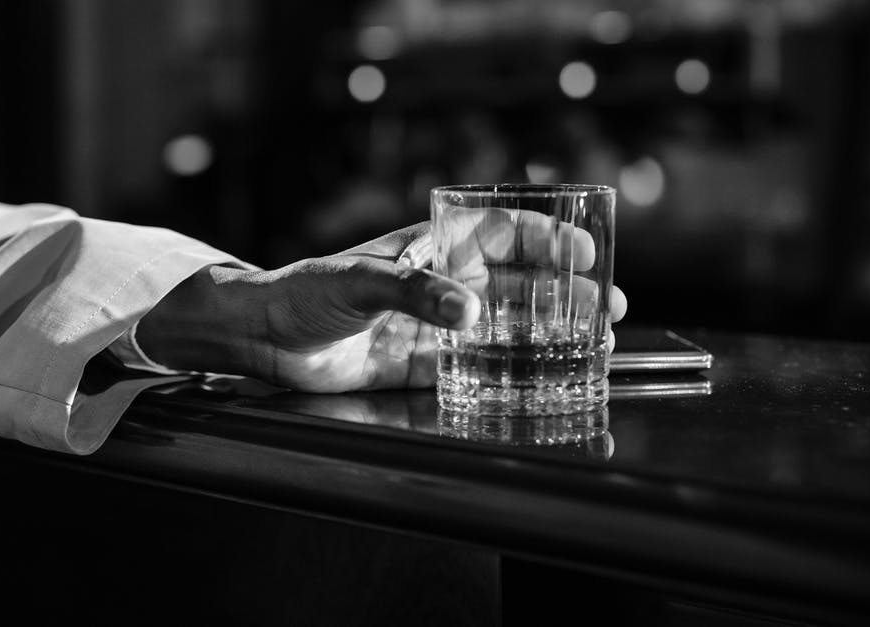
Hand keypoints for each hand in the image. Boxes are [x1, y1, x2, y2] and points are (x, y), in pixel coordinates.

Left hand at [137, 223, 626, 392]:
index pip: (501, 234)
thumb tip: (470, 313)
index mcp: (430, 248)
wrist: (263, 337)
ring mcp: (434, 326)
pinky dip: (512, 373)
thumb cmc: (303, 291)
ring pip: (506, 327)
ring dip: (548, 334)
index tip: (584, 256)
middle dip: (565, 294)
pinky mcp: (422, 366)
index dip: (546, 241)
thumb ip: (414, 293)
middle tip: (606, 310)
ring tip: (592, 345)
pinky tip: (542, 379)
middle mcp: (440, 284)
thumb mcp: (357, 280)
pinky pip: (478, 369)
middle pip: (517, 284)